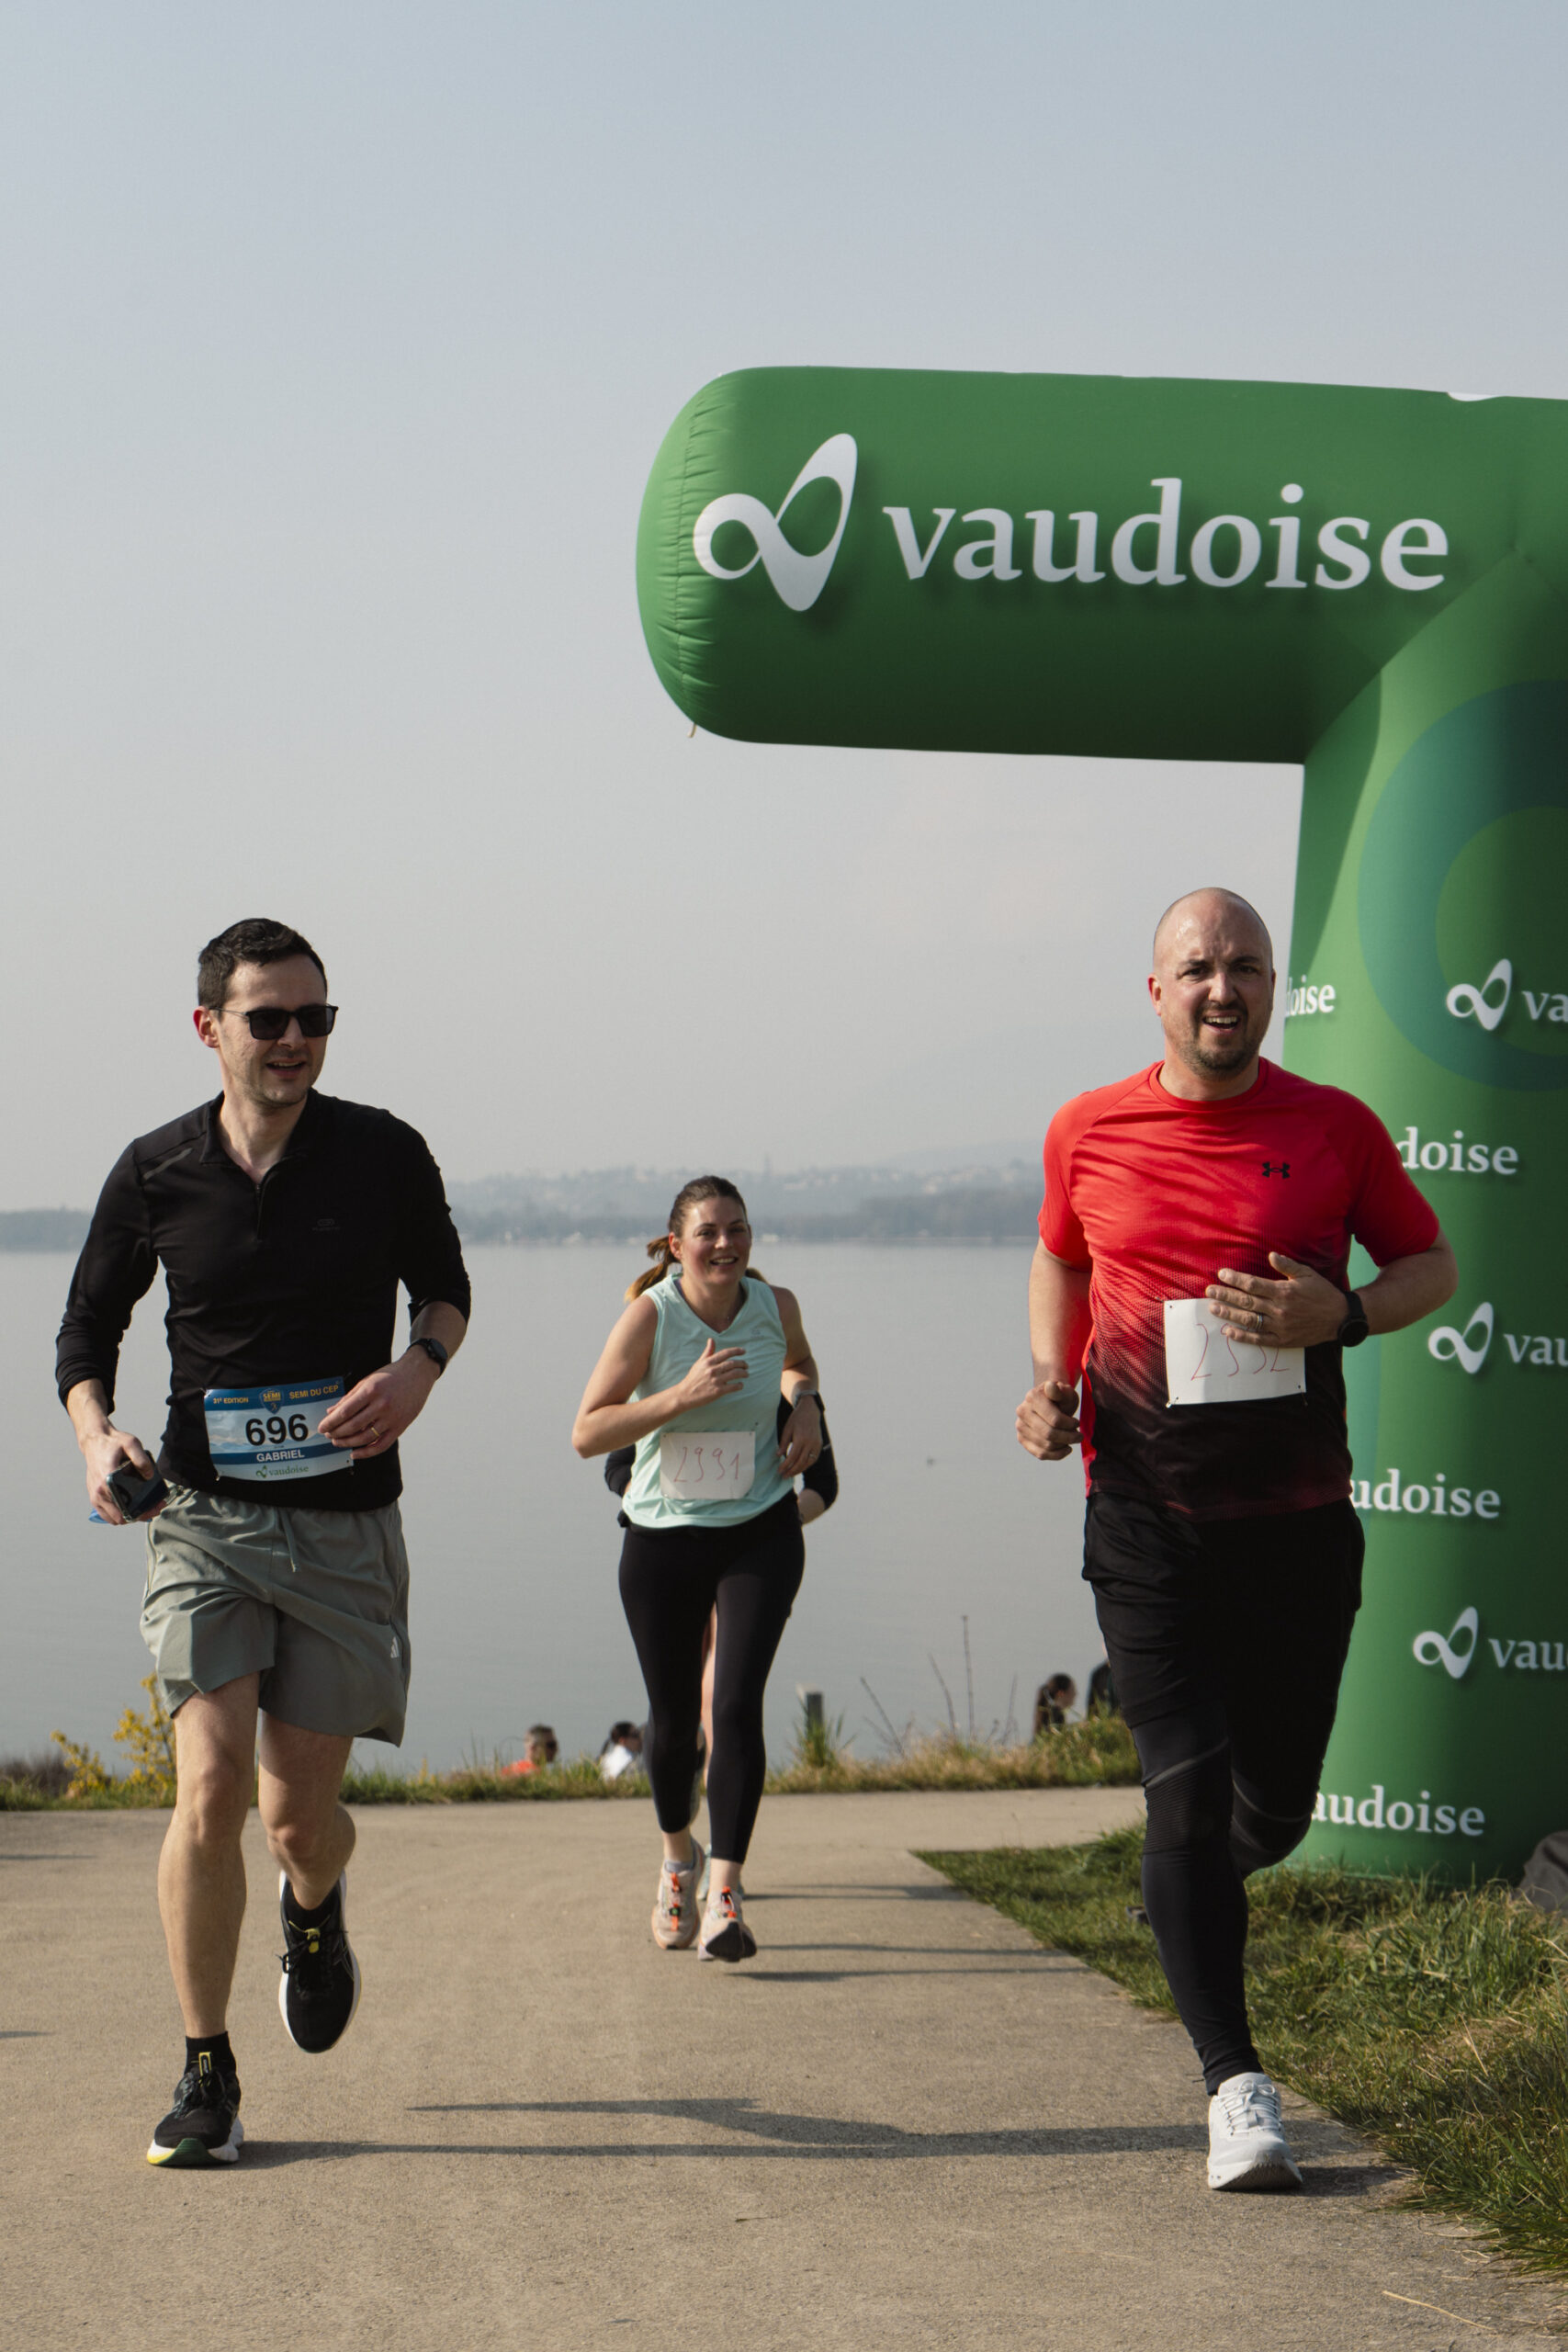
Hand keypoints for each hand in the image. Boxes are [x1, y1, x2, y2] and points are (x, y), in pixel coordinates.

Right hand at [83, 1427, 161, 1523]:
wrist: (94, 1440)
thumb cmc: (112, 1442)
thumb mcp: (131, 1443)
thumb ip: (142, 1459)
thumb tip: (149, 1476)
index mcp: (106, 1480)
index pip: (124, 1508)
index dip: (142, 1512)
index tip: (156, 1507)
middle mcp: (98, 1492)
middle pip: (121, 1518)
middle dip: (140, 1516)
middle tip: (155, 1508)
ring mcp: (94, 1496)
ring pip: (114, 1519)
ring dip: (129, 1517)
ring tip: (145, 1508)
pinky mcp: (94, 1496)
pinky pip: (107, 1514)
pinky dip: (119, 1514)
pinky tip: (133, 1506)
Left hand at [320, 1352, 439, 1459]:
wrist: (418, 1374)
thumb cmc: (390, 1375)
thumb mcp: (368, 1380)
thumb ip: (349, 1397)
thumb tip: (331, 1411)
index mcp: (372, 1390)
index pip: (346, 1411)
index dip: (331, 1421)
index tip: (321, 1427)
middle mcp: (382, 1405)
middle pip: (353, 1426)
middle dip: (337, 1432)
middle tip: (327, 1435)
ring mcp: (392, 1418)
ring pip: (365, 1437)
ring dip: (348, 1443)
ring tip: (337, 1442)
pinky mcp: (400, 1427)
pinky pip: (381, 1445)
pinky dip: (366, 1452)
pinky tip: (354, 1453)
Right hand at [675, 1339, 748, 1410]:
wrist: (685, 1394)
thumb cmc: (693, 1378)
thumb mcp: (699, 1363)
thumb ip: (708, 1352)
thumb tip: (711, 1339)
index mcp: (708, 1362)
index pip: (726, 1353)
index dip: (736, 1351)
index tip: (744, 1351)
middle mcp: (712, 1370)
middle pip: (733, 1363)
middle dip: (742, 1363)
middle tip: (746, 1365)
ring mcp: (716, 1381)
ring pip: (735, 1374)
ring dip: (743, 1373)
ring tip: (746, 1374)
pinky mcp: (718, 1391)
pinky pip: (733, 1387)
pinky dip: (739, 1385)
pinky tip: (740, 1384)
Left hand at [777, 1393, 822, 1476]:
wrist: (810, 1411)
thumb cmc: (797, 1419)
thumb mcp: (787, 1429)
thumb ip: (783, 1443)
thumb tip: (778, 1456)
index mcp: (801, 1438)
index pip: (792, 1456)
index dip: (785, 1465)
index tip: (779, 1470)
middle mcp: (810, 1443)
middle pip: (801, 1462)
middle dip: (792, 1471)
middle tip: (784, 1476)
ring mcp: (816, 1444)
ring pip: (808, 1462)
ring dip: (799, 1470)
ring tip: (791, 1474)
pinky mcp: (819, 1445)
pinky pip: (813, 1458)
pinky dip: (806, 1465)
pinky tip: (800, 1467)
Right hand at [1016, 1379, 1080, 1461]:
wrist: (1051, 1403)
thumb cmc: (1061, 1398)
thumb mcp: (1065, 1392)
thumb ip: (1059, 1391)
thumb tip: (1051, 1386)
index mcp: (1032, 1397)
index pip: (1055, 1420)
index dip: (1070, 1425)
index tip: (1077, 1423)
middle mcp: (1022, 1411)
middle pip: (1049, 1434)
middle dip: (1069, 1437)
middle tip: (1079, 1436)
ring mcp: (1020, 1426)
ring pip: (1046, 1446)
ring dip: (1064, 1445)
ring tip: (1072, 1439)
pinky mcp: (1022, 1439)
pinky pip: (1041, 1454)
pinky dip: (1057, 1454)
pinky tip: (1066, 1448)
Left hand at [1206, 1253, 1348, 1348]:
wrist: (1339, 1318)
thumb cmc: (1322, 1293)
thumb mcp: (1307, 1274)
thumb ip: (1287, 1265)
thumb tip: (1270, 1255)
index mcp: (1283, 1291)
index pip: (1253, 1284)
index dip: (1235, 1279)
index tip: (1221, 1274)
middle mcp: (1279, 1309)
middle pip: (1246, 1302)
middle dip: (1225, 1295)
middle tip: (1209, 1292)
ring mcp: (1279, 1326)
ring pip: (1248, 1320)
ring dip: (1228, 1314)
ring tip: (1213, 1309)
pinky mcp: (1282, 1340)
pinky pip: (1258, 1339)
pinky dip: (1242, 1336)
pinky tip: (1228, 1331)